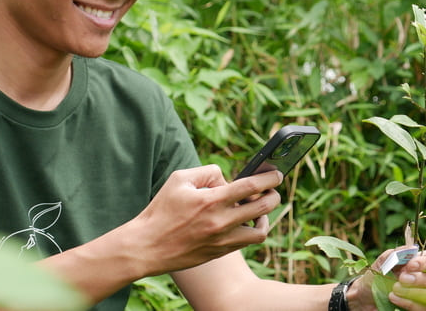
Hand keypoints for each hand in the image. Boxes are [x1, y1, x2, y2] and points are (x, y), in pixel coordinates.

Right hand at [127, 165, 282, 274]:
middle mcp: (221, 222)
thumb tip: (228, 179)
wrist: (147, 246)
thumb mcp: (180, 179)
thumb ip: (208, 172)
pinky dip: (251, 230)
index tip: (277, 174)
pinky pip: (246, 242)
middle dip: (274, 195)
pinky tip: (244, 222)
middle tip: (273, 189)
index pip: (252, 186)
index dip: (270, 178)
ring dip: (265, 218)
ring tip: (259, 210)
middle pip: (264, 207)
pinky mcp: (220, 252)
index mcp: (212, 200)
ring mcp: (223, 240)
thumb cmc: (161, 210)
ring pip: (261, 231)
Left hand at [346, 247, 425, 310]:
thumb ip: (398, 254)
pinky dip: (409, 304)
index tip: (409, 265)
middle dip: (425, 280)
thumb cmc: (377, 276)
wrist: (366, 297)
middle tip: (403, 279)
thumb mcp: (384, 261)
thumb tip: (412, 249)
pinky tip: (393, 298)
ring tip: (395, 289)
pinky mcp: (424, 310)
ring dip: (416, 293)